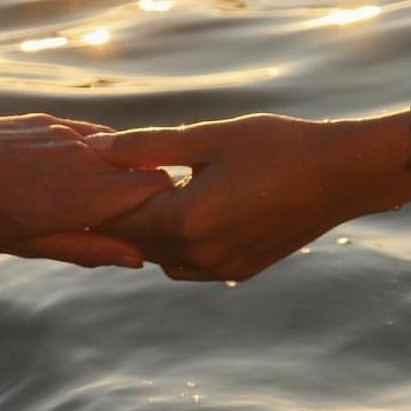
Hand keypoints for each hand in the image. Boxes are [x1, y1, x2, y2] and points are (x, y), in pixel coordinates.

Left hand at [0, 102, 171, 267]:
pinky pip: (95, 139)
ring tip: (104, 204)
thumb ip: (85, 248)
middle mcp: (82, 158)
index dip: (163, 211)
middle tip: (135, 224)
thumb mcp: (24, 244)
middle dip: (150, 195)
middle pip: (147, 169)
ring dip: (126, 175)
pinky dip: (101, 159)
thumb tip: (137, 258)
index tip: (157, 232)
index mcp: (79, 196)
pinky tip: (80, 178)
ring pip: (123, 152)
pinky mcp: (52, 121)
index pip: (155, 191)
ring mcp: (67, 134)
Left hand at [88, 113, 410, 280]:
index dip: (91, 205)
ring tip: (134, 205)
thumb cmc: (278, 146)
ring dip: (147, 235)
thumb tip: (97, 148)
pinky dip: (176, 245)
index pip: (118, 220)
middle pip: (135, 244)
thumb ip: (148, 147)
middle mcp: (199, 255)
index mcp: (186, 220)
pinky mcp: (238, 273)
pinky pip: (190, 265)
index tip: (68, 190)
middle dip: (114, 221)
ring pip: (161, 258)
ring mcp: (220, 269)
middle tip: (88, 200)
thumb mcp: (208, 137)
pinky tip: (178, 218)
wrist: (342, 176)